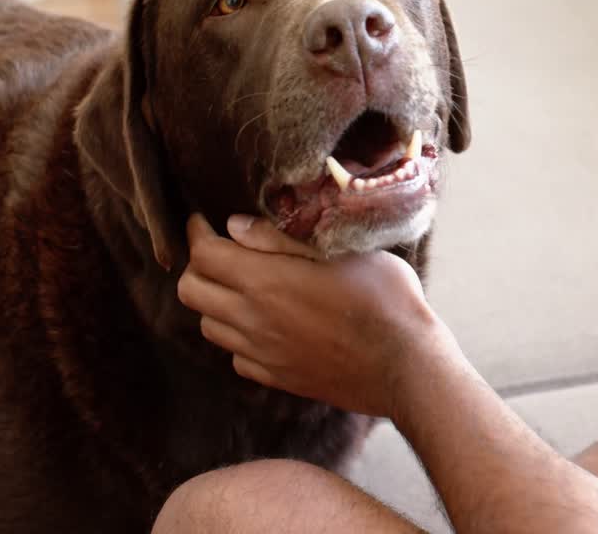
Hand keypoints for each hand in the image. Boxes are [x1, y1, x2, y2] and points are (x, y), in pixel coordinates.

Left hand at [178, 213, 455, 417]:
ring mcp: (263, 353)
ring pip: (209, 326)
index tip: (204, 220)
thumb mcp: (342, 251)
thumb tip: (233, 225)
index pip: (203, 254)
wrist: (406, 366)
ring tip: (243, 287)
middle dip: (198, 266)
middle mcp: (253, 319)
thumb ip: (281, 238)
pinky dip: (238, 338)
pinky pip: (236, 357)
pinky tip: (265, 325)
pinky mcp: (277, 378)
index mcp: (265, 281)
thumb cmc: (384, 299)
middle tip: (221, 252)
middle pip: (192, 291)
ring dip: (216, 302)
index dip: (197, 232)